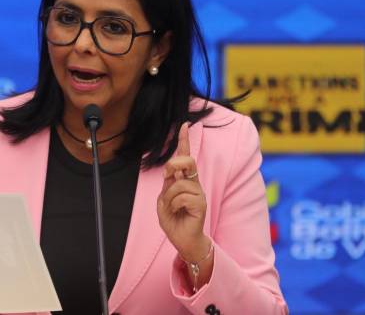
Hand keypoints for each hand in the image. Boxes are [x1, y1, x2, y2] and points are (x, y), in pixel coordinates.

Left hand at [157, 123, 209, 260]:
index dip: (184, 140)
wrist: (183, 240)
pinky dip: (173, 205)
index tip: (184, 125)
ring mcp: (199, 193)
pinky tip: (178, 212)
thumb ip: (167, 186)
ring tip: (171, 208)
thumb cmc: (174, 220)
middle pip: (186, 161)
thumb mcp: (163, 201)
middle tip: (167, 177)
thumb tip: (172, 173)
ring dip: (168, 197)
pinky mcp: (201, 204)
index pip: (185, 157)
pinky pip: (182, 197)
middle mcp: (194, 183)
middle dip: (173, 164)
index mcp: (184, 180)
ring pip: (178, 184)